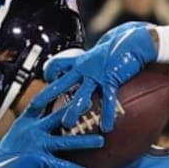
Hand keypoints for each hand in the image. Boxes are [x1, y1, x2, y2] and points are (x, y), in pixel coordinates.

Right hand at [0, 99, 102, 167]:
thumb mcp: (21, 135)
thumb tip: (53, 121)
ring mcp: (36, 145)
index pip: (39, 102)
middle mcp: (32, 131)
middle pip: (56, 118)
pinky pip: (60, 165)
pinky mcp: (39, 161)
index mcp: (26, 123)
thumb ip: (37, 128)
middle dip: (73, 111)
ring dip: (84, 141)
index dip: (51, 92)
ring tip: (100, 141)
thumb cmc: (12, 155)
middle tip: (90, 104)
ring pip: (65, 142)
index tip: (64, 81)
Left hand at [43, 22, 158, 131]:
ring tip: (67, 124)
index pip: (58, 65)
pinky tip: (106, 128)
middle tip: (34, 108)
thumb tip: (94, 65)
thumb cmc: (120, 45)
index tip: (47, 79)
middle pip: (60, 83)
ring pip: (80, 95)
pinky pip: (107, 100)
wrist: (134, 40)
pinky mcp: (111, 80)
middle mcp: (85, 68)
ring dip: (72, 110)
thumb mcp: (102, 52)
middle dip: (46, 96)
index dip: (50, 73)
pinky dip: (107, 115)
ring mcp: (97, 75)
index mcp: (81, 60)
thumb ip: (94, 61)